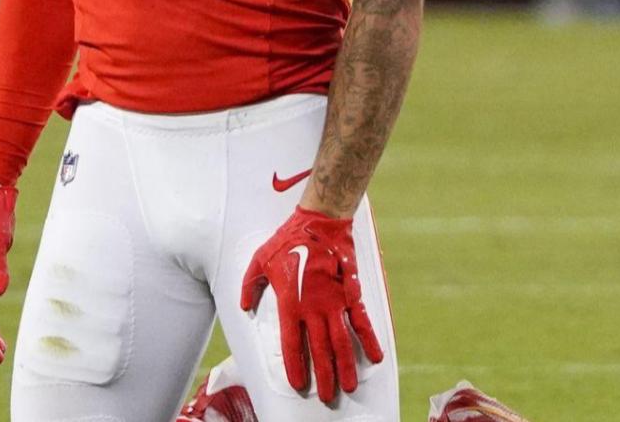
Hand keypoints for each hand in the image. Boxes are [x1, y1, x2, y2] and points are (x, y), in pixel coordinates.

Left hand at [239, 207, 382, 402]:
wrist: (320, 222)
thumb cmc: (288, 240)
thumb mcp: (259, 260)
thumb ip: (250, 285)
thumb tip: (244, 306)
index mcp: (290, 304)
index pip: (292, 344)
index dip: (296, 366)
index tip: (300, 384)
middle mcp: (314, 308)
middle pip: (320, 350)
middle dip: (325, 377)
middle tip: (329, 398)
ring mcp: (335, 302)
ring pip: (342, 342)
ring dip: (347, 366)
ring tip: (350, 386)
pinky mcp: (351, 293)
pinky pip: (362, 321)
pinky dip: (370, 340)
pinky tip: (376, 357)